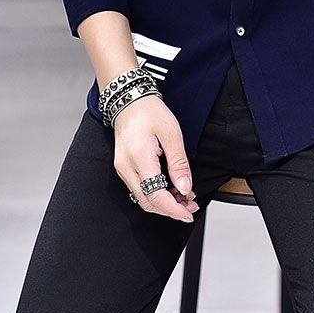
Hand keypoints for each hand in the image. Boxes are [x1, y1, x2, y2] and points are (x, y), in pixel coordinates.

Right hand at [112, 94, 198, 222]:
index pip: (155, 196)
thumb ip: (179, 163)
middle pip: (148, 202)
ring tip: (184, 198)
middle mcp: (126, 168)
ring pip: (142, 198)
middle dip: (171, 209)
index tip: (189, 213)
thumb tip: (185, 189)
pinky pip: (139, 189)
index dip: (174, 209)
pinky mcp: (124, 167)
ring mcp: (122, 168)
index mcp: (139, 158)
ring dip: (164, 203)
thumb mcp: (172, 133)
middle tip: (191, 206)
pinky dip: (155, 194)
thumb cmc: (150, 112)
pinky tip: (170, 189)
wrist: (129, 100)